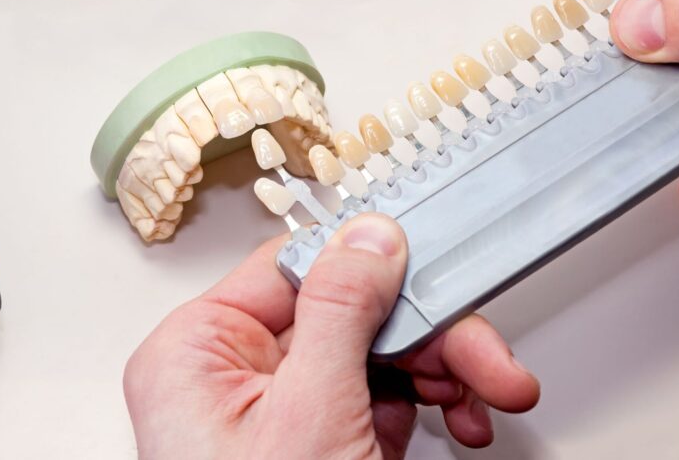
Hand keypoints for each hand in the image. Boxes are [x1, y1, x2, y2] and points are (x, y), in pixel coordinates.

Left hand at [124, 214, 539, 458]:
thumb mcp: (308, 415)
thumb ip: (339, 314)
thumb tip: (367, 238)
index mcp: (197, 353)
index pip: (292, 268)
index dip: (367, 266)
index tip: (430, 269)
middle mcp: (230, 376)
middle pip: (345, 313)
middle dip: (425, 336)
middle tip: (481, 359)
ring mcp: (275, 412)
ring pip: (372, 355)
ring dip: (436, 373)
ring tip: (479, 400)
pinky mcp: (313, 442)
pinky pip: (376, 398)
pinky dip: (423, 408)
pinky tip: (452, 426)